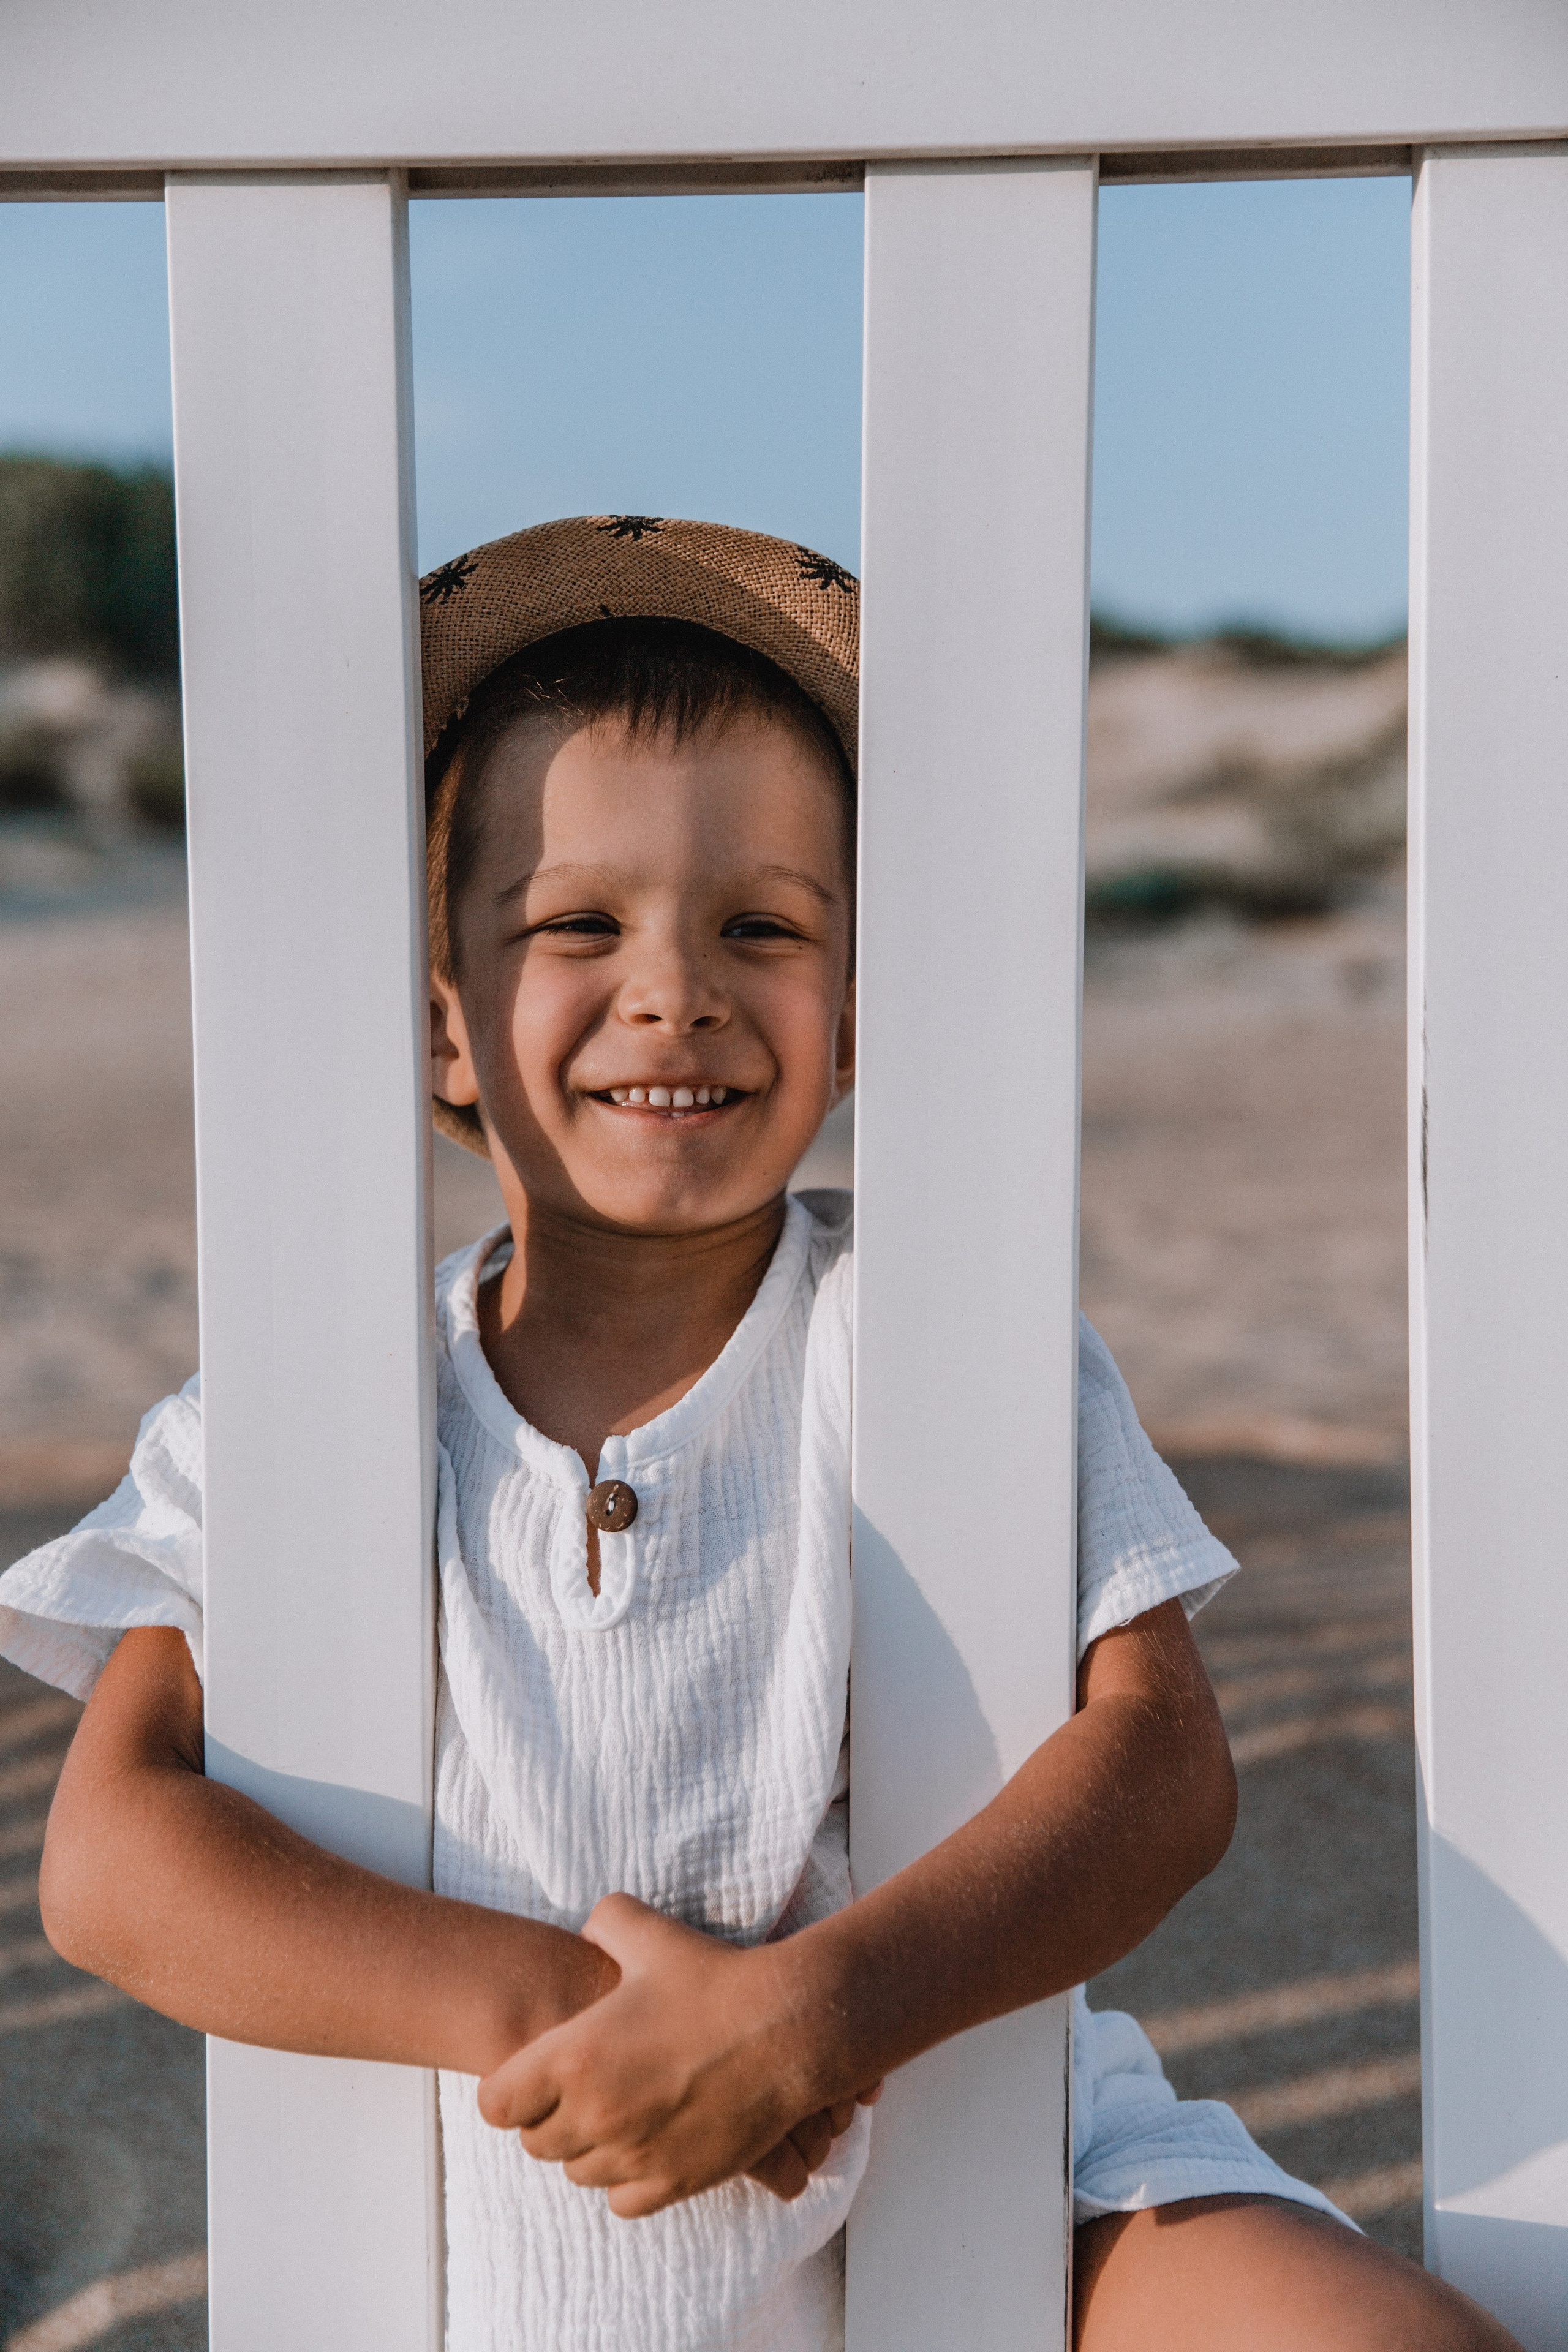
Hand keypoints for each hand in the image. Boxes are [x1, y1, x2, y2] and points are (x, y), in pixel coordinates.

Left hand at [477, 1893, 874, 2216]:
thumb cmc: (715, 1979)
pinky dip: (625, 2178)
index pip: (495, 2104)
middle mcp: (595, 2116)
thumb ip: (604, 1923)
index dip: (509, 2086)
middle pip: (535, 2143)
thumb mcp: (650, 1934)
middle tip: (581, 2086)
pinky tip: (646, 2141)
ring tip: (618, 2110)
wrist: (786, 2028)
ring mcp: (634, 2155)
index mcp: (574, 2059)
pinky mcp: (673, 2182)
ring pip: (577, 2172)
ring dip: (587, 2146)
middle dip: (548, 2116)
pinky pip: (621, 2200)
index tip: (532, 2072)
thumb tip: (587, 1929)